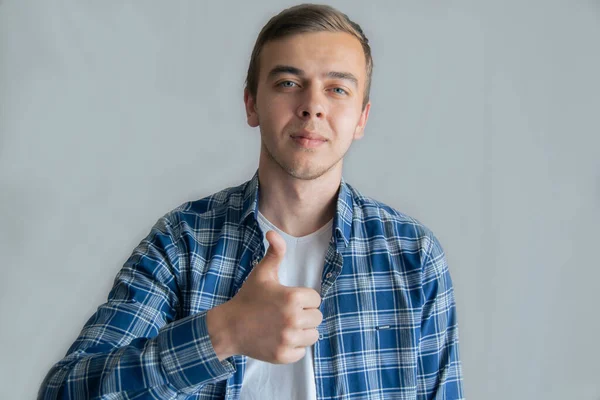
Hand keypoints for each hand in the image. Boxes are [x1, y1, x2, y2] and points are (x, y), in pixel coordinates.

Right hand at [226, 230, 322, 363]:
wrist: (229, 327)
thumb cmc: (248, 298)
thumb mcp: (262, 273)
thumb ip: (275, 252)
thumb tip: (273, 232)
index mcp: (292, 298)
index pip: (316, 299)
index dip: (304, 299)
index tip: (288, 300)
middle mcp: (293, 319)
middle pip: (317, 318)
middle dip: (305, 315)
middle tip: (285, 313)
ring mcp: (288, 339)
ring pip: (313, 336)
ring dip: (302, 332)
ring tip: (285, 326)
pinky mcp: (284, 355)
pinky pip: (302, 352)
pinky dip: (294, 348)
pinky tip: (280, 339)